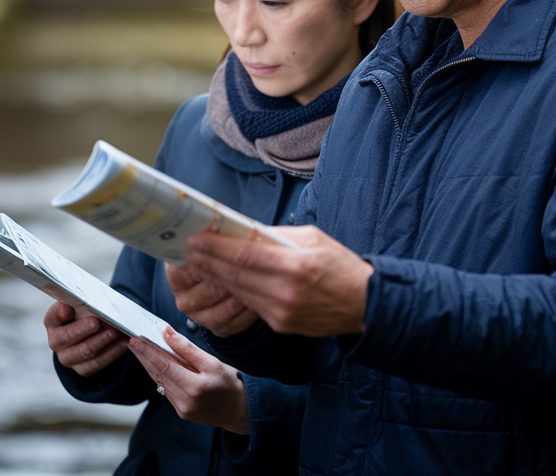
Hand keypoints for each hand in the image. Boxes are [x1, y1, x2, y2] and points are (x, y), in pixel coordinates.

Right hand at [44, 301, 129, 377]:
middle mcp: (56, 342)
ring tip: (115, 332)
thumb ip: (86, 303)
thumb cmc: (87, 314)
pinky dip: (112, 353)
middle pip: (65, 338)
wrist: (94, 332)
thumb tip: (98, 304)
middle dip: (82, 329)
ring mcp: (68, 357)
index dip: (60, 313)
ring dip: (100, 341)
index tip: (69, 309)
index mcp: (53, 322)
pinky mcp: (82, 369)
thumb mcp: (84, 305)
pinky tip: (123, 343)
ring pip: (83, 352)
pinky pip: (96, 364)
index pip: (53, 317)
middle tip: (97, 322)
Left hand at [130, 327, 249, 434]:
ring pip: (160, 382)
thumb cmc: (230, 384)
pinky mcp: (180, 411)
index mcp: (194, 387)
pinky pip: (166, 389)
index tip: (136, 339)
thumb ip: (187, 349)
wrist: (239, 411)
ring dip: (149, 365)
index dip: (148, 351)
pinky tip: (155, 364)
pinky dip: (159, 375)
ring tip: (140, 349)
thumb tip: (166, 333)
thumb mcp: (212, 362)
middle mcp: (184, 401)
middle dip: (144, 356)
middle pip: (158, 374)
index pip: (164, 365)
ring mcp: (181, 409)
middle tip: (132, 341)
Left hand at [184, 225, 372, 336]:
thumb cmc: (342, 266)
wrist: (366, 305)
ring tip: (200, 263)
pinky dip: (235, 291)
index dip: (216, 247)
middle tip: (189, 249)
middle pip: (235, 274)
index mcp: (295, 265)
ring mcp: (282, 312)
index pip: (244, 254)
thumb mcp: (313, 239)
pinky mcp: (281, 325)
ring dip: (216, 277)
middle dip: (209, 261)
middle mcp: (285, 292)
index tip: (196, 238)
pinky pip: (251, 305)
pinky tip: (224, 280)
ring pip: (239, 291)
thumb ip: (277, 237)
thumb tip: (245, 231)